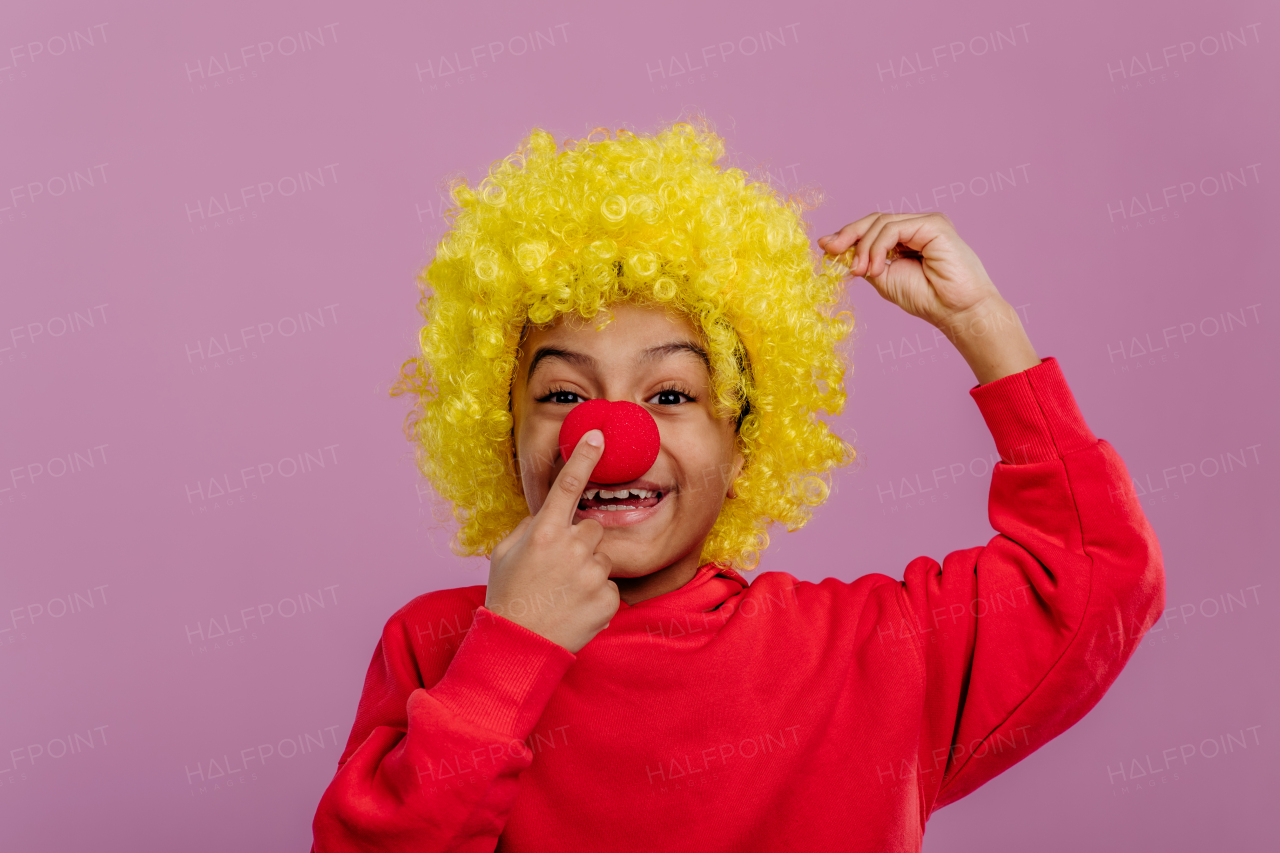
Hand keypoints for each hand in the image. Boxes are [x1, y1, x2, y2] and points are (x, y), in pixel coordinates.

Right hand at [485, 430, 619, 652]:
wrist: (518, 647)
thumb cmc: (507, 597)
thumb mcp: (504, 555)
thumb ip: (528, 528)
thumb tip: (545, 515)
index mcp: (542, 533)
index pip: (567, 485)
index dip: (583, 457)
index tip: (597, 434)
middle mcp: (570, 548)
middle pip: (592, 528)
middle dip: (581, 542)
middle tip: (559, 569)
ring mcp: (591, 574)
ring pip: (602, 558)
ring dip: (588, 571)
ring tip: (563, 594)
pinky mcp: (607, 599)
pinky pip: (609, 587)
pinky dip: (596, 597)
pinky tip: (574, 609)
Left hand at [818, 211, 1039, 383]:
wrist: (956, 311)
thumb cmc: (927, 298)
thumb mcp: (884, 278)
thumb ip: (864, 260)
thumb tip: (832, 245)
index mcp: (907, 238)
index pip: (872, 228)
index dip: (848, 236)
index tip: (826, 248)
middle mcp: (917, 227)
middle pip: (874, 220)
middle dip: (848, 234)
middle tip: (830, 250)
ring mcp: (926, 223)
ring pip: (881, 223)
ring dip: (863, 247)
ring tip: (860, 271)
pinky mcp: (934, 224)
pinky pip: (894, 228)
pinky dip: (877, 247)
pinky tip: (875, 267)